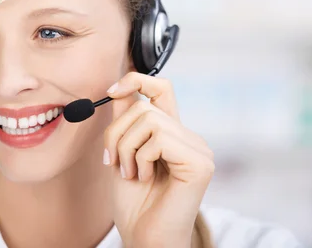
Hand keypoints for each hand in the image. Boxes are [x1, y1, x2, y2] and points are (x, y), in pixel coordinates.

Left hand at [103, 72, 214, 247]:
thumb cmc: (133, 202)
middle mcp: (188, 137)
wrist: (143, 237)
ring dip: (125, 148)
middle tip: (113, 161)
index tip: (110, 92)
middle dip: (116, 132)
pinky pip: (158, 139)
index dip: (136, 80)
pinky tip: (144, 179)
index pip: (161, 88)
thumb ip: (123, 122)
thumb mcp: (121, 153)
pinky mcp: (200, 163)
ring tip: (130, 173)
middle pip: (143, 105)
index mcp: (171, 133)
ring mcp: (198, 149)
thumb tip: (118, 90)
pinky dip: (140, 159)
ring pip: (148, 119)